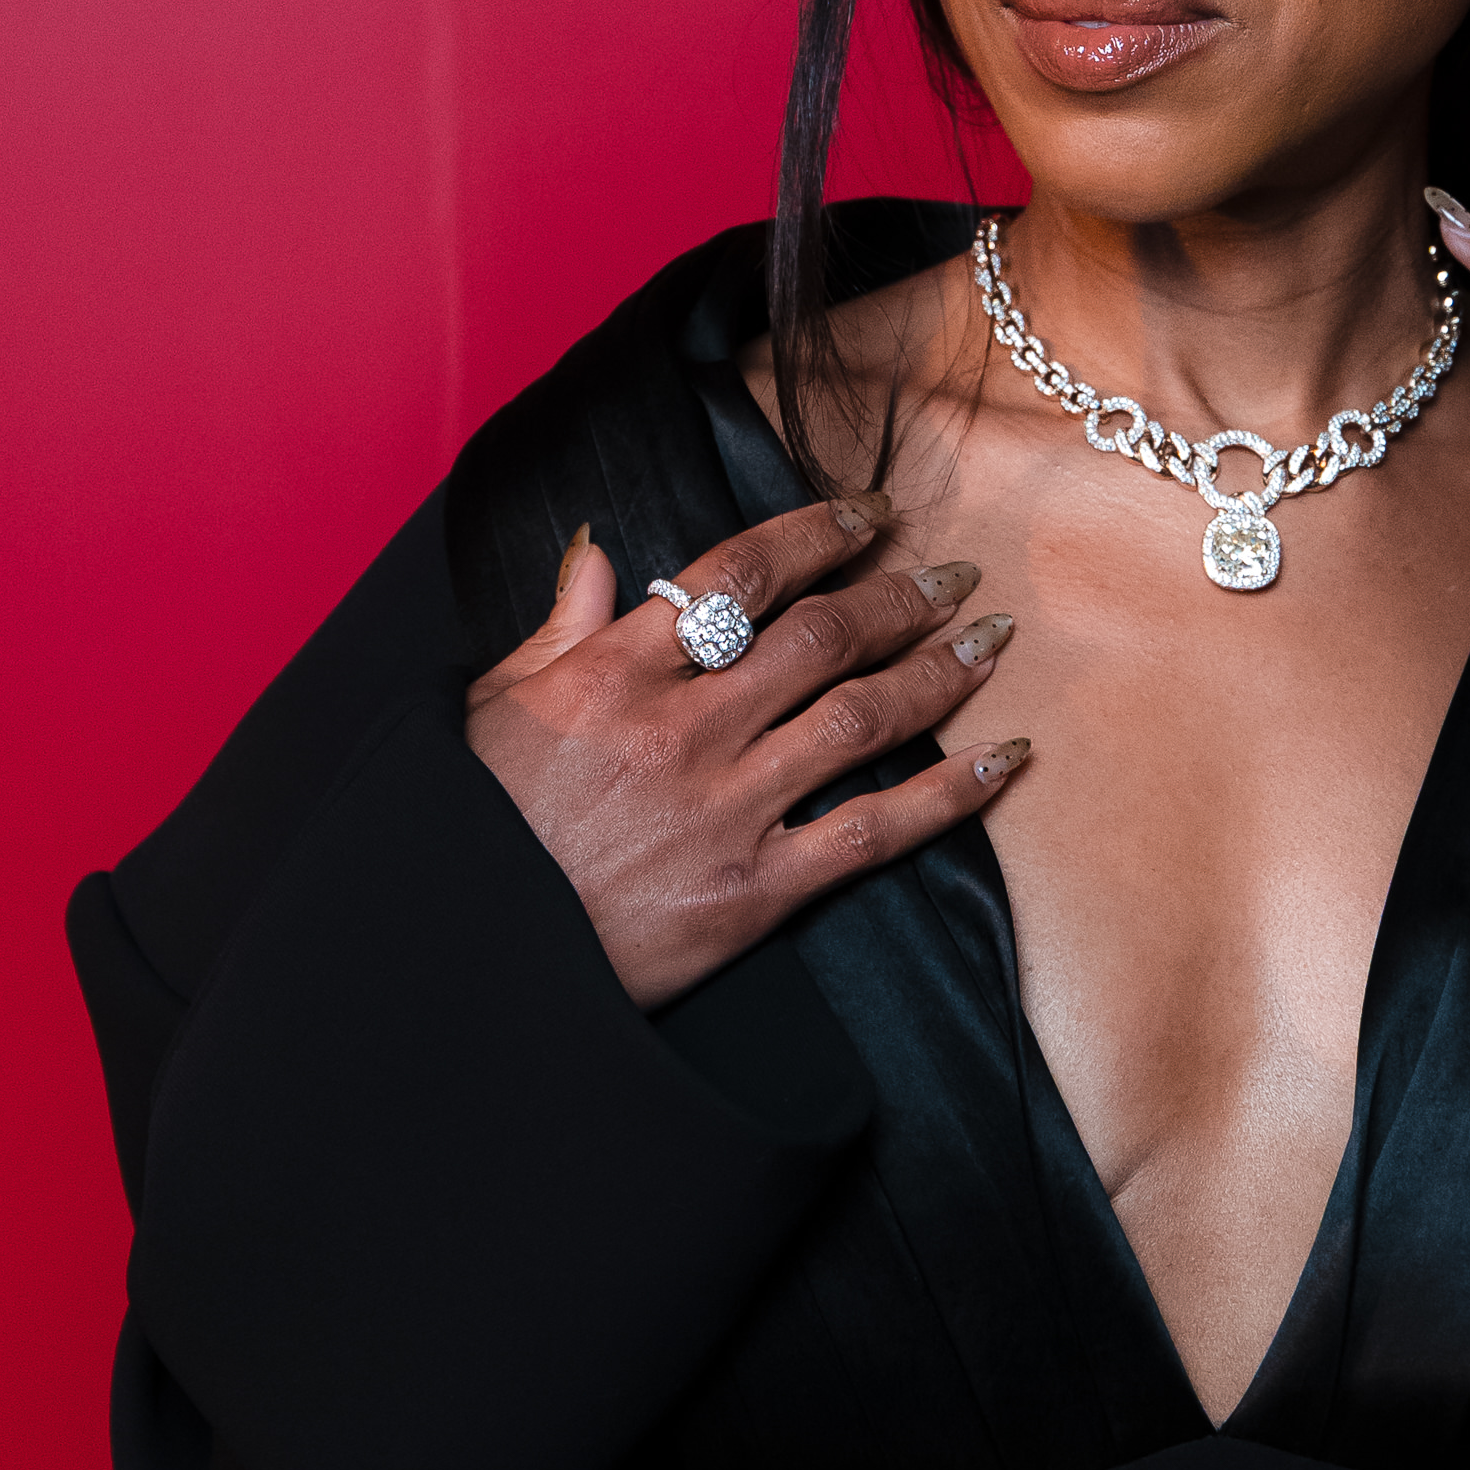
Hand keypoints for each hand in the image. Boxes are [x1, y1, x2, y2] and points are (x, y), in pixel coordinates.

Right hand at [465, 498, 1026, 1008]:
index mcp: (616, 673)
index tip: (870, 515)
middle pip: (822, 637)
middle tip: (955, 572)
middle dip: (900, 595)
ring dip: (939, 671)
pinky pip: (873, 832)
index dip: (818, 533)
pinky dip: (948, 794)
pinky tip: (1000, 760)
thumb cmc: (473, 830)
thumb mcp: (492, 708)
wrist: (469, 955)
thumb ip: (561, 627)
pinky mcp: (754, 891)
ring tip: (990, 641)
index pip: (739, 575)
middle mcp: (684, 729)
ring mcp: (726, 809)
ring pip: (862, 718)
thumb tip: (605, 552)